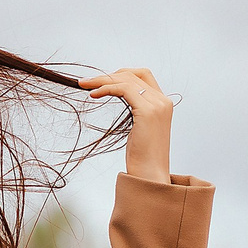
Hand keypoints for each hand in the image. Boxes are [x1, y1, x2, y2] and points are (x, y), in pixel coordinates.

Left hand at [79, 67, 174, 181]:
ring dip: (102, 80)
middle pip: (132, 74)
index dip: (121, 73)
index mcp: (163, 103)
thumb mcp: (140, 126)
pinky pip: (123, 89)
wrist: (150, 173)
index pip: (143, 75)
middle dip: (107, 75)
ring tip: (85, 85)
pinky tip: (94, 94)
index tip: (102, 80)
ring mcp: (157, 105)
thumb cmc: (142, 155)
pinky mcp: (148, 111)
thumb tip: (117, 94)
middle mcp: (163, 101)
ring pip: (126, 79)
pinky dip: (106, 88)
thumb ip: (136, 109)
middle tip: (86, 81)